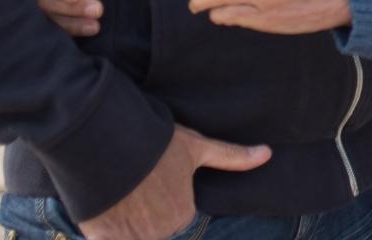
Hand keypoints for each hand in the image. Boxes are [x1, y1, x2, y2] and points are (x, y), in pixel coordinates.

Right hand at [0, 0, 103, 36]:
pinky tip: (87, 29)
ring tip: (95, 25)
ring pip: (43, 17)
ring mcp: (14, 6)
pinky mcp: (23, 17)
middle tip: (97, 10)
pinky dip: (66, 29)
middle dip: (68, 7)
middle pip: (39, 1)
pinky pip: (44, 27)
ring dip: (70, 22)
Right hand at [79, 124, 269, 239]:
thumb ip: (231, 157)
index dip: (161, 194)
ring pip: (130, 233)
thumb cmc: (156, 142)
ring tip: (116, 189)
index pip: (174, 214)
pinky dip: (103, 231)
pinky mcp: (102, 238)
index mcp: (182, 213)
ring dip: (122, 218)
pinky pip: (105, 239)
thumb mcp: (196, 146)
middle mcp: (160, 231)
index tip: (152, 177)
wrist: (108, 141)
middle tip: (132, 181)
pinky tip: (102, 208)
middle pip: (151, 226)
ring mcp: (131, 236)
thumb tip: (268, 153)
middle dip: (142, 209)